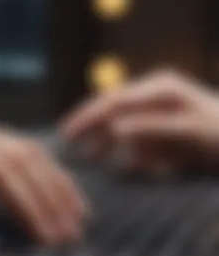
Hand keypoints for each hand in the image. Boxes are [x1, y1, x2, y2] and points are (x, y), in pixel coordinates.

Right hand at [61, 70, 218, 173]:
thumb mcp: (187, 131)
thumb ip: (150, 127)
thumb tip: (114, 127)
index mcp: (158, 89)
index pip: (113, 100)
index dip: (88, 116)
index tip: (68, 131)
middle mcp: (153, 94)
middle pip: (112, 108)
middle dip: (91, 126)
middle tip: (68, 140)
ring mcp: (157, 109)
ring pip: (122, 123)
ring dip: (108, 140)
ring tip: (92, 157)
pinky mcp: (161, 124)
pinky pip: (137, 137)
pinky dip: (132, 151)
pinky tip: (132, 166)